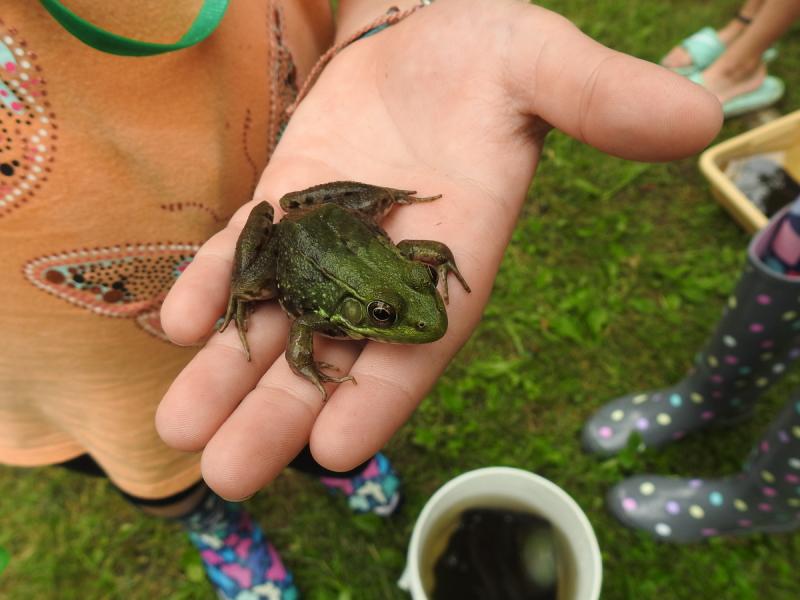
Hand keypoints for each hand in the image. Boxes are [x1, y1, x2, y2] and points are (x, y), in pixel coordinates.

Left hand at [156, 0, 721, 499]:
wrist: (427, 25)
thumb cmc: (490, 51)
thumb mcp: (544, 66)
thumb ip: (601, 98)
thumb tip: (696, 118)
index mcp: (453, 259)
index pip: (416, 343)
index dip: (380, 396)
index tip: (335, 452)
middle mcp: (385, 268)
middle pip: (332, 354)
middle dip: (281, 414)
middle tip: (228, 475)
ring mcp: (328, 241)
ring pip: (275, 318)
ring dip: (227, 374)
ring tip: (181, 429)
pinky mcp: (284, 204)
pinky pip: (243, 254)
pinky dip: (213, 288)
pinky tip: (179, 324)